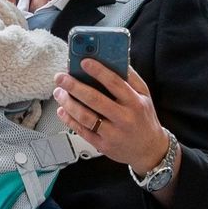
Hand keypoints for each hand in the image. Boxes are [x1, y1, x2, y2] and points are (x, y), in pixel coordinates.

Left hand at [53, 60, 169, 175]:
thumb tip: (114, 59)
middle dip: (75, 87)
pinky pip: (82, 131)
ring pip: (85, 117)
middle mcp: (124, 118)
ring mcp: (113, 134)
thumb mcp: (144, 96)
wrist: (149, 149)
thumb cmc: (144, 118)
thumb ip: (130, 78)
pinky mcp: (103, 145)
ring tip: (59, 92)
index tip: (83, 62)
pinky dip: (69, 119)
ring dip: (68, 103)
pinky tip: (62, 110)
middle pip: (95, 100)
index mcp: (135, 102)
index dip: (98, 71)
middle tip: (61, 77)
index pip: (115, 83)